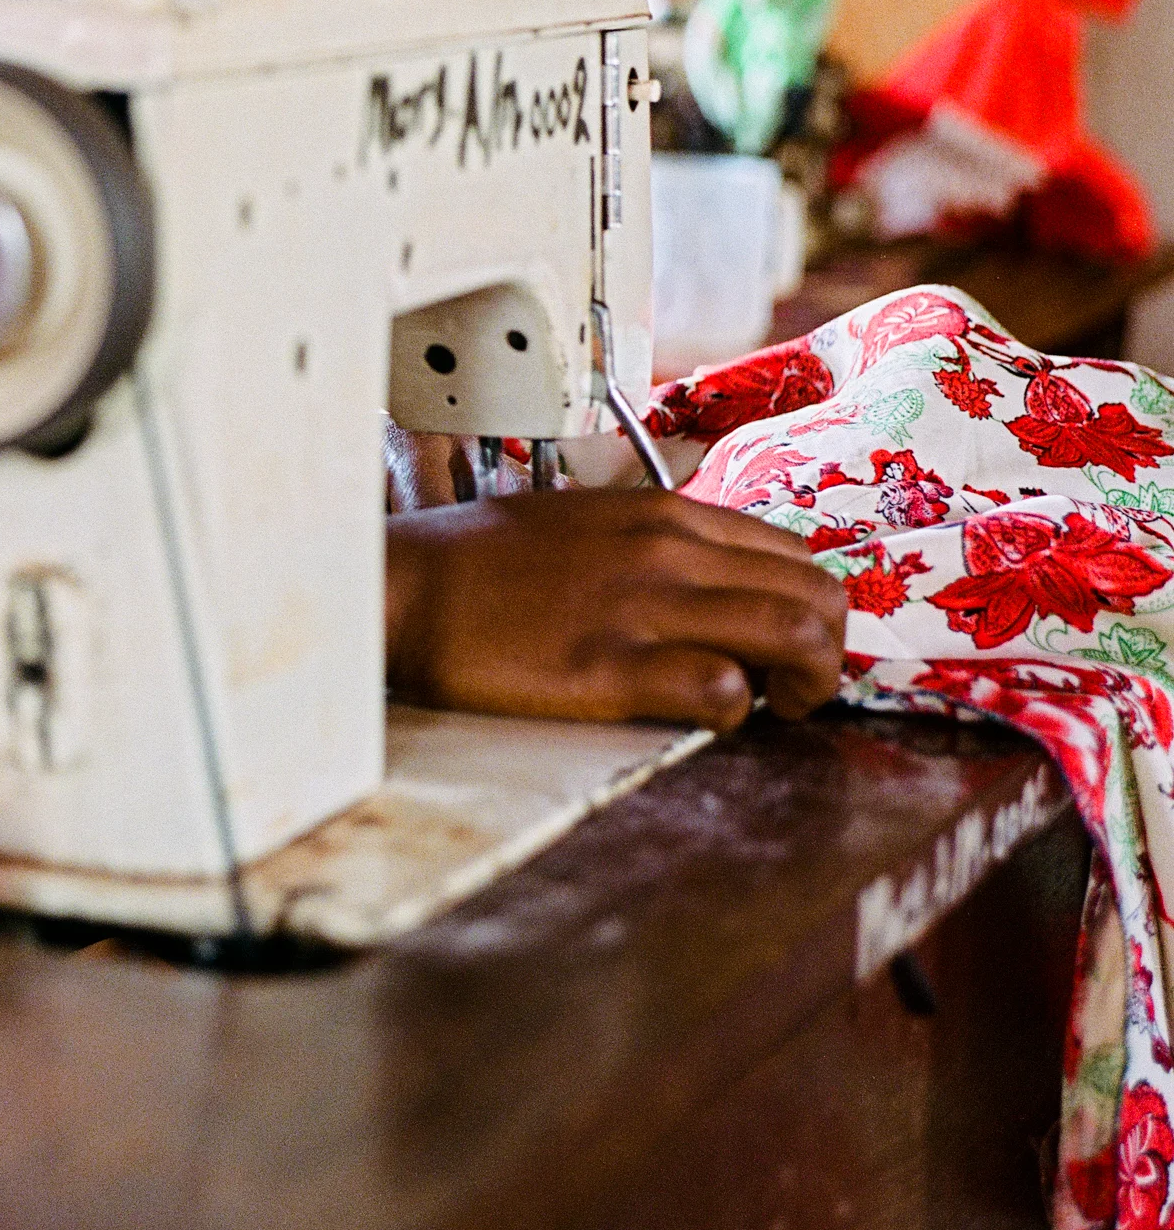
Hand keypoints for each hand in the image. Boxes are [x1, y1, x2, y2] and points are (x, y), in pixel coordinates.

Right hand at [384, 488, 844, 731]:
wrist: (404, 586)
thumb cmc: (482, 562)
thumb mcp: (582, 521)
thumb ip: (653, 544)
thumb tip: (709, 585)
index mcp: (663, 513)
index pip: (794, 553)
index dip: (808, 608)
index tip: (782, 645)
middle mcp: (668, 551)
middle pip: (817, 595)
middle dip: (825, 652)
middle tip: (790, 688)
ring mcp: (643, 607)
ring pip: (796, 635)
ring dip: (805, 684)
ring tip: (770, 708)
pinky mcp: (610, 668)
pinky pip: (722, 690)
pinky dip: (734, 712)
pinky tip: (704, 717)